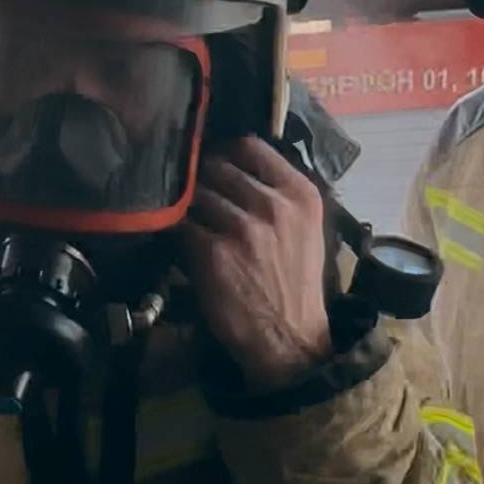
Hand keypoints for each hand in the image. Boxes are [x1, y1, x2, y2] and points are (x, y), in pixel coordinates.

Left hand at [182, 138, 331, 390]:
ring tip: (192, 222)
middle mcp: (274, 205)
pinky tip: (184, 244)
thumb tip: (234, 162)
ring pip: (196, 195)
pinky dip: (178, 232)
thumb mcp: (304, 227)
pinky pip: (182, 226)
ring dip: (189, 207)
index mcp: (300, 194)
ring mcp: (243, 227)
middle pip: (217, 167)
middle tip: (197, 196)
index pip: (250, 146)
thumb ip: (277, 192)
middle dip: (202, 180)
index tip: (213, 161)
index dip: (223, 151)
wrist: (289, 337)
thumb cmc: (294, 282)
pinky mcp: (213, 252)